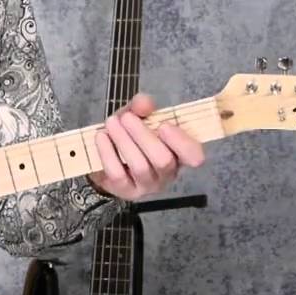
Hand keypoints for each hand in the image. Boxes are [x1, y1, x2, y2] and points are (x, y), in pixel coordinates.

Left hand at [90, 93, 204, 201]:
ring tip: (111, 122)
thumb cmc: (130, 136)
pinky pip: (118, 173)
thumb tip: (144, 103)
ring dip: (124, 140)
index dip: (182, 142)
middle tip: (127, 118)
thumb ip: (142, 106)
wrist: (104, 159)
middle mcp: (167, 174)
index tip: (164, 125)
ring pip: (140, 166)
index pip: (194, 156)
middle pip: (163, 160)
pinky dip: (108, 152)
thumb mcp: (137, 116)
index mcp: (179, 154)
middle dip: (143, 135)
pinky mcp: (126, 191)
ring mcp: (147, 185)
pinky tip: (101, 136)